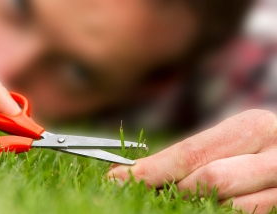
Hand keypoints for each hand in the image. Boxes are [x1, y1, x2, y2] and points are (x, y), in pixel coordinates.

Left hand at [108, 109, 276, 212]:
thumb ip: (190, 155)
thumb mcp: (226, 139)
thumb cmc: (250, 147)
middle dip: (176, 189)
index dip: (152, 170)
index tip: (119, 178)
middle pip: (211, 180)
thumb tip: (136, 173)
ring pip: (230, 207)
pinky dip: (215, 212)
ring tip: (181, 198)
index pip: (192, 153)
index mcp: (253, 127)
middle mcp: (276, 156)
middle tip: (151, 191)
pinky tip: (203, 206)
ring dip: (195, 205)